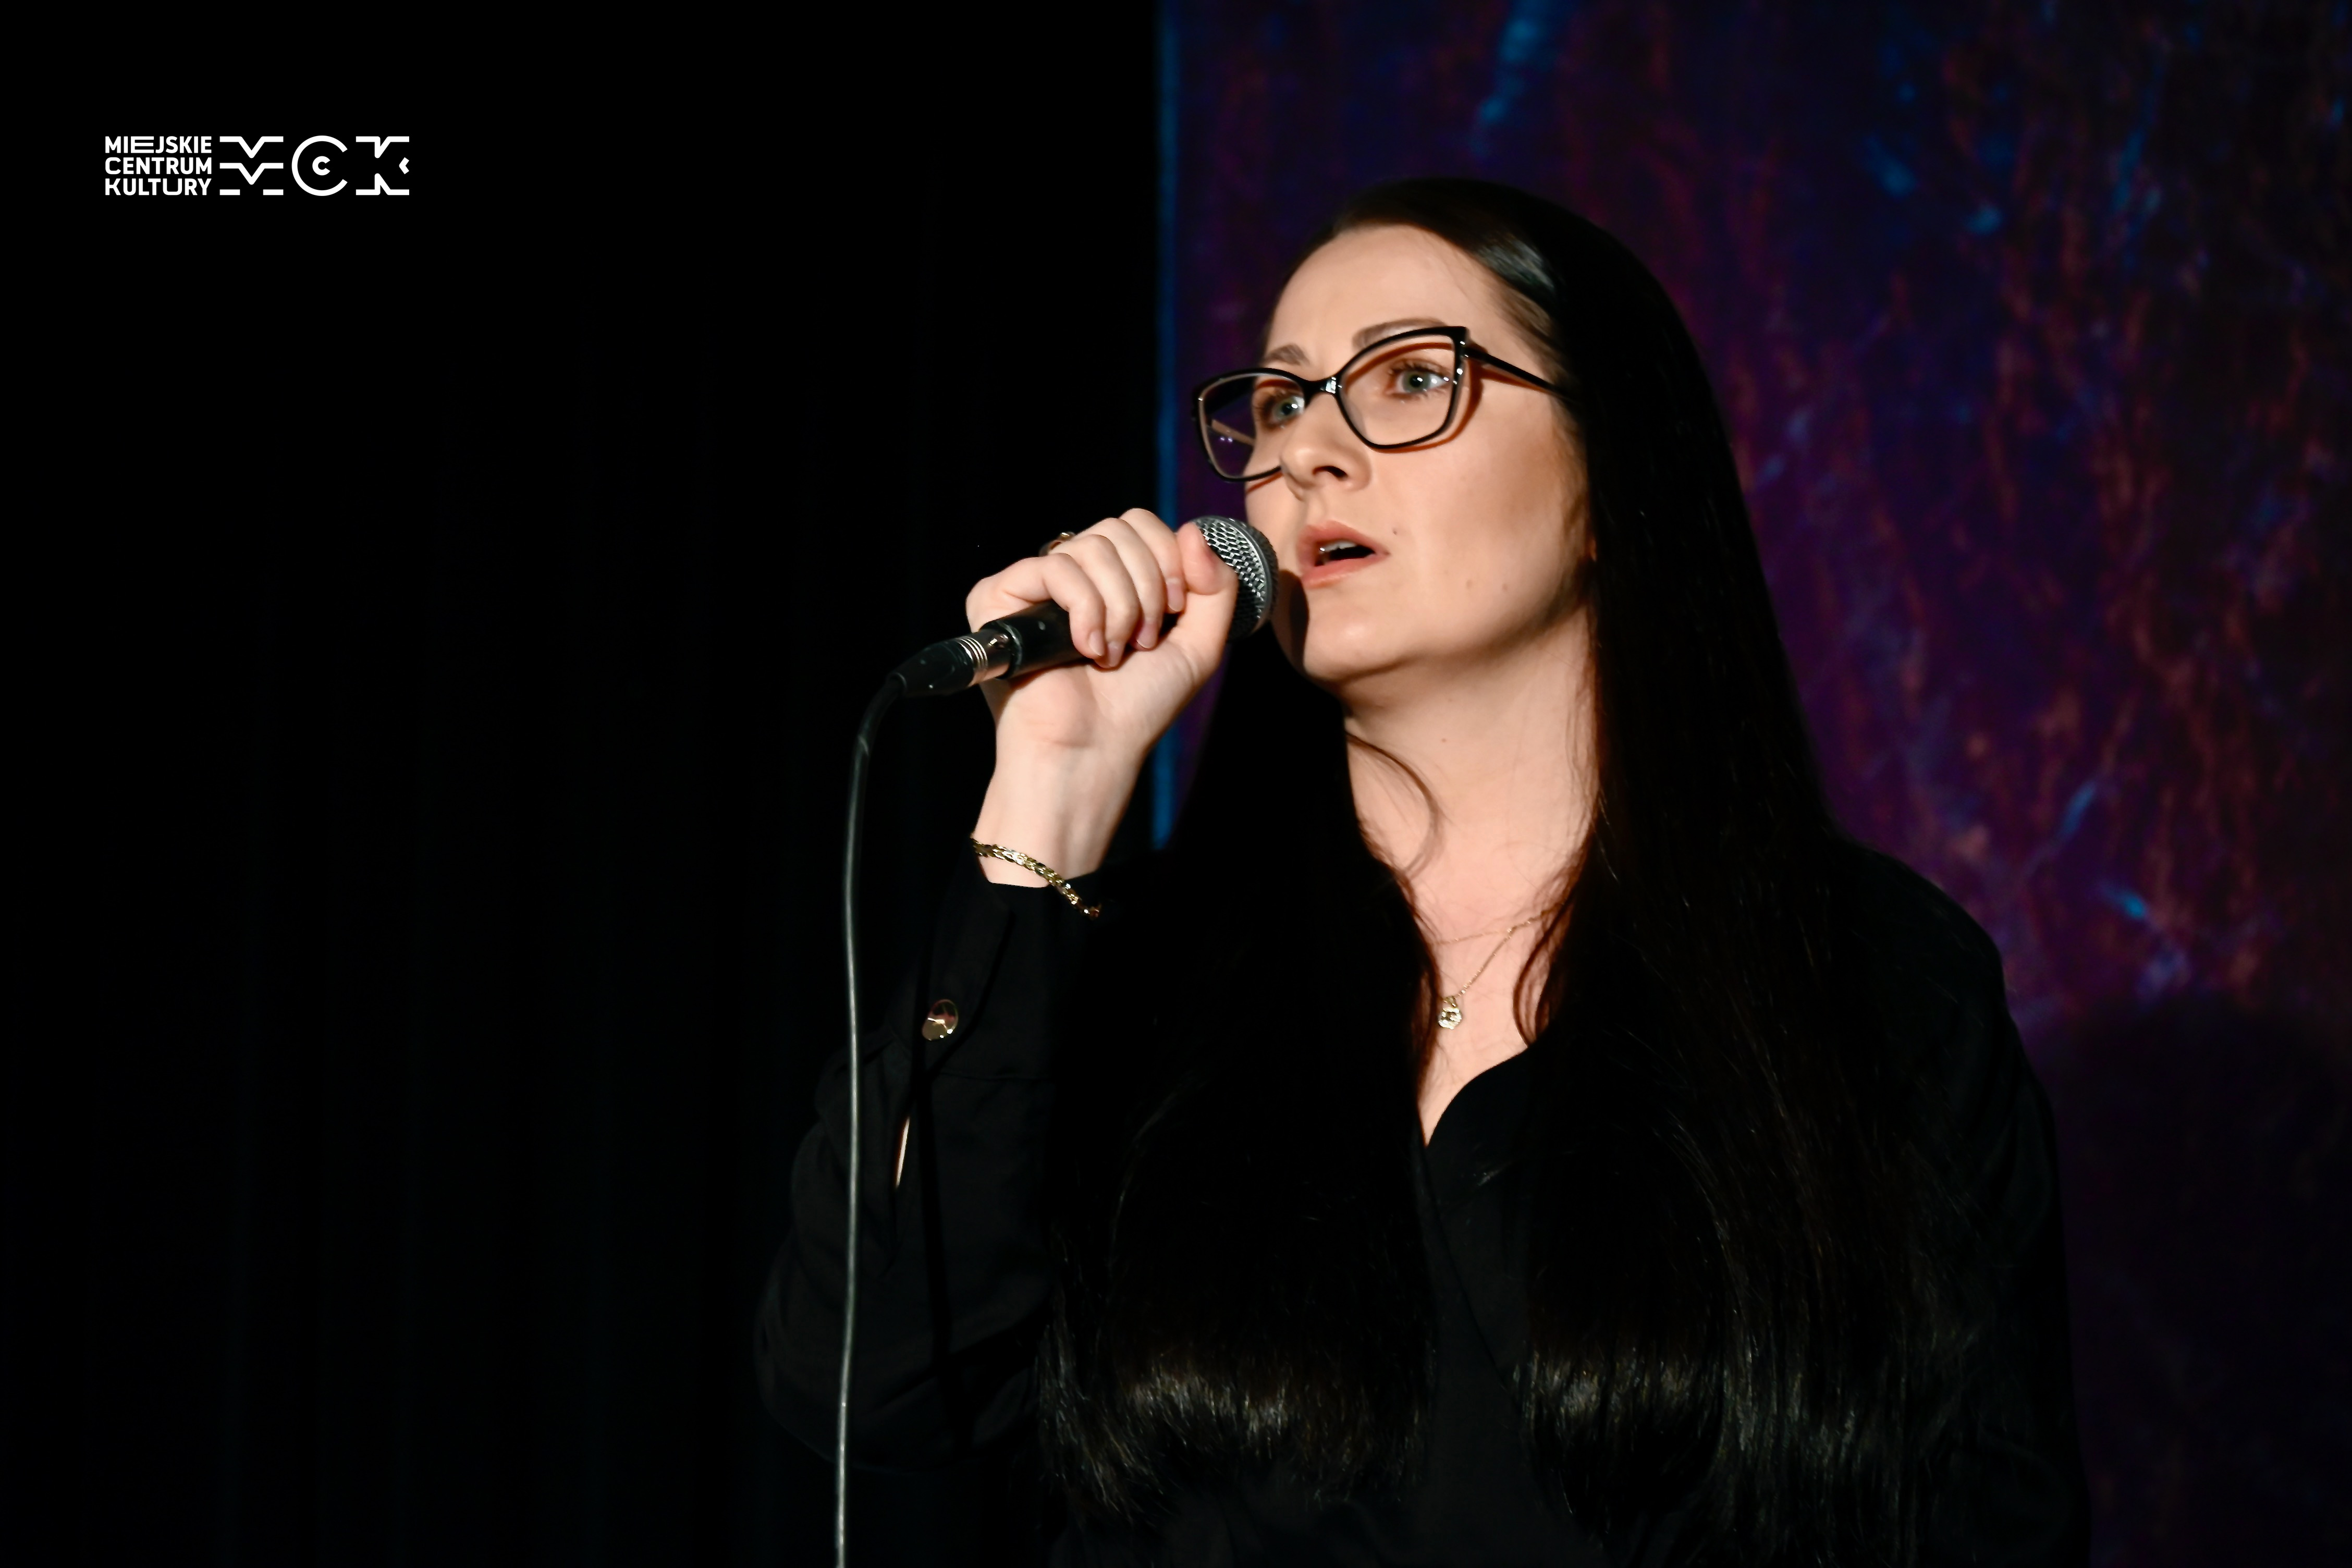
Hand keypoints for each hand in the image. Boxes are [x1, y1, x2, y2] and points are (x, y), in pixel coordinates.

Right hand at [966, 509, 1237, 881]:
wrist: (1092, 751)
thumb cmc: (1137, 708)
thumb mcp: (1198, 645)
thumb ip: (1216, 587)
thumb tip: (1193, 531)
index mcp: (1112, 579)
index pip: (1140, 524)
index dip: (1167, 559)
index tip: (1173, 611)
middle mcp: (1071, 575)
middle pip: (1119, 528)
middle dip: (1146, 586)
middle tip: (1141, 641)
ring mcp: (1033, 585)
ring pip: (1092, 547)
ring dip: (1118, 607)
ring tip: (1111, 654)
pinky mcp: (999, 597)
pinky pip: (1054, 568)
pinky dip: (1084, 610)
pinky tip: (1084, 650)